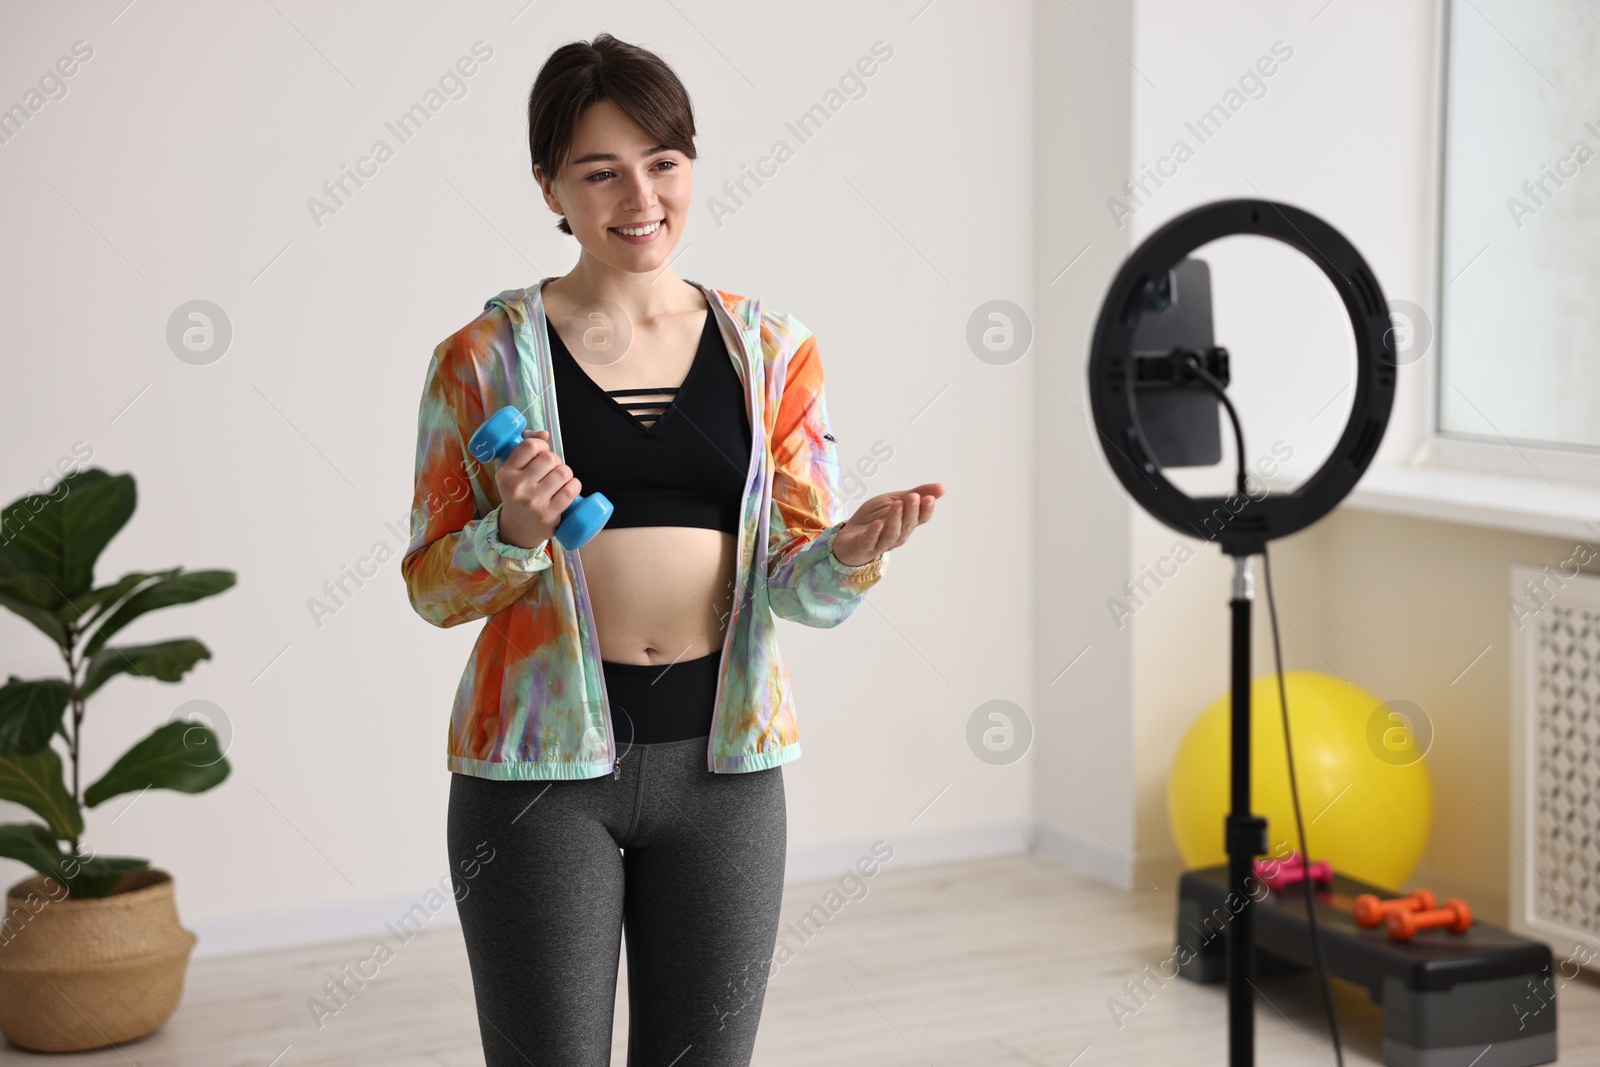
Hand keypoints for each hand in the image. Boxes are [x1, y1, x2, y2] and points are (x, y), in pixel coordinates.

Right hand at [495, 430, 582, 548]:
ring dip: (566, 474)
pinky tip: (570, 488)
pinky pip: (570, 491)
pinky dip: (575, 486)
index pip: (529, 446)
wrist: (519, 528)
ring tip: (560, 481)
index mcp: (505, 474)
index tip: (542, 453)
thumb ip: (524, 448)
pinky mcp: (548, 515)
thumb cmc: (520, 493)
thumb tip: (544, 434)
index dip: (542, 446)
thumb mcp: (513, 471)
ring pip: (563, 472)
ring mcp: (533, 503)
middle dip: (556, 461)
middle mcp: (517, 488)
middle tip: (552, 470)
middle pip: (549, 458)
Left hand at [833, 483, 943, 566]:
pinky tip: (878, 523)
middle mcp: (897, 535)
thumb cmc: (875, 518)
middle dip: (911, 511)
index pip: (921, 519)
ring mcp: (881, 542)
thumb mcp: (895, 500)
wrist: (849, 536)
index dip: (926, 510)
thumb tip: (943, 487)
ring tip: (897, 504)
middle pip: (907, 525)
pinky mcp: (864, 546)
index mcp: (906, 524)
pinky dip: (874, 533)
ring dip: (895, 519)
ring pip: (891, 533)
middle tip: (913, 497)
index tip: (930, 498)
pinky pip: (870, 541)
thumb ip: (917, 493)